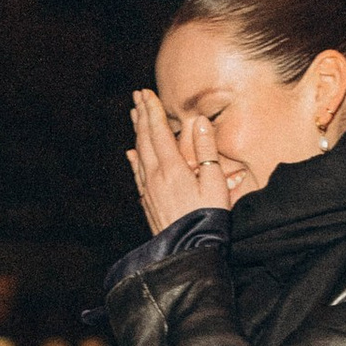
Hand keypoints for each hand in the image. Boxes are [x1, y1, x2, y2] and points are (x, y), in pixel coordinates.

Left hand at [128, 87, 229, 235]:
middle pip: (145, 139)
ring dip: (137, 132)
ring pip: (139, 153)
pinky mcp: (147, 202)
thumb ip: (207, 150)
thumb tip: (199, 122)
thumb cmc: (208, 218)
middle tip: (137, 96)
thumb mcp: (215, 182)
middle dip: (142, 115)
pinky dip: (134, 159)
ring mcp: (148, 190)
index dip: (153, 110)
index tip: (146, 92)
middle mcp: (155, 176)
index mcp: (172, 168)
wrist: (189, 252)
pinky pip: (138, 174)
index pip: (159, 131)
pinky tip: (131, 153)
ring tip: (134, 116)